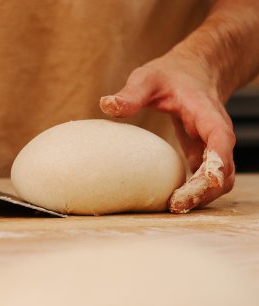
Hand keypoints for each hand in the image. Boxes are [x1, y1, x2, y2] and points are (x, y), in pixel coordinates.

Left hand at [100, 52, 234, 212]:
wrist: (192, 72)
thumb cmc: (169, 75)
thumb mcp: (147, 78)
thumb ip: (130, 93)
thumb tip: (106, 105)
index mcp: (207, 114)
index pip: (221, 140)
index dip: (218, 161)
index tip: (208, 180)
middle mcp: (216, 134)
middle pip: (225, 169)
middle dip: (205, 190)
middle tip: (175, 205)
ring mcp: (212, 148)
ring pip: (221, 180)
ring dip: (202, 196)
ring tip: (173, 208)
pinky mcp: (203, 156)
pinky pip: (207, 181)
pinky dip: (196, 193)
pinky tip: (172, 202)